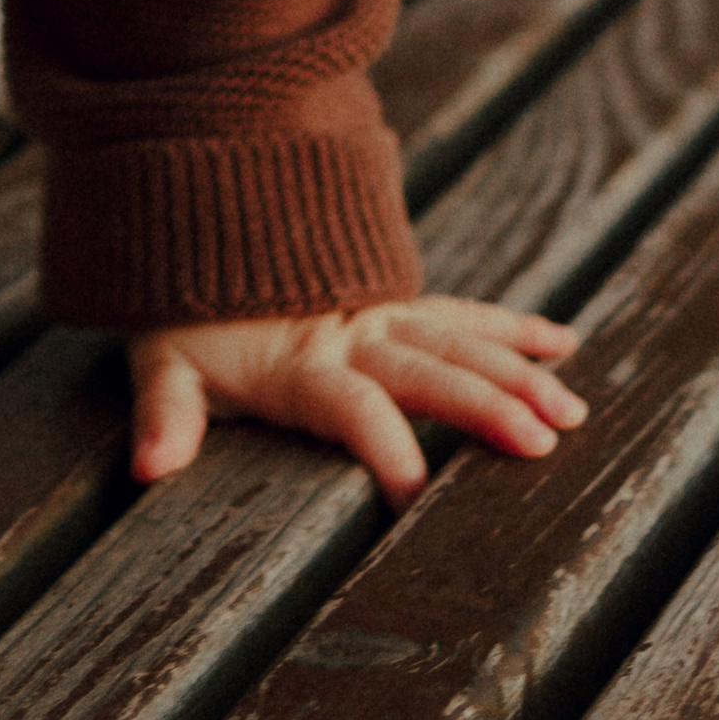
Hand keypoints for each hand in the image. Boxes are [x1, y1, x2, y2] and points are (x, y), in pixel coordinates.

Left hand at [127, 295, 586, 511]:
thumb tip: (149, 469)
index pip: (351, 408)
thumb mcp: (162, 361)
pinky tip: (564, 343)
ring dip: (518, 374)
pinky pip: (464, 313)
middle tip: (538, 445)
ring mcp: (382, 315)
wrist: (199, 224)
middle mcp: (353, 336)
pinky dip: (515, 326)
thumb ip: (165, 414)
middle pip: (428, 372)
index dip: (382, 447)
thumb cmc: (185, 316)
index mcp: (301, 363)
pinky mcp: (397, 302)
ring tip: (569, 414)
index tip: (415, 496)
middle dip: (483, 406)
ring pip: (462, 342)